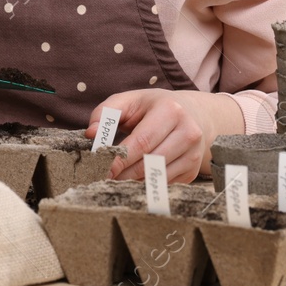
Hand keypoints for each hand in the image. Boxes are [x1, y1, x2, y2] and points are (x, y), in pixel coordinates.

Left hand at [85, 88, 244, 183]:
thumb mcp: (130, 100)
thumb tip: (91, 134)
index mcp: (171, 111)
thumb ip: (106, 112)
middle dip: (124, 173)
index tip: (102, 169)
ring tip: (115, 178)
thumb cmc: (153, 107)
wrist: (193, 114)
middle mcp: (188, 133)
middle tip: (103, 177)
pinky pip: (165, 184)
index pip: (142, 142)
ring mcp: (194, 154)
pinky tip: (133, 179)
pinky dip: (146, 184)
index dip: (120, 158)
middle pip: (150, 162)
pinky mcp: (193, 171)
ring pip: (158, 177)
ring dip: (133, 181)